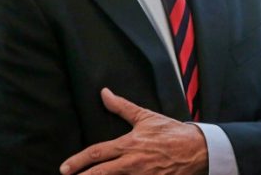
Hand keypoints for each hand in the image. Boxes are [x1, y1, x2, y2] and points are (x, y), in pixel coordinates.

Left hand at [60, 88, 207, 174]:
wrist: (196, 149)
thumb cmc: (171, 132)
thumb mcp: (146, 117)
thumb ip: (122, 107)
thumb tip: (104, 94)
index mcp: (129, 144)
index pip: (97, 153)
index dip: (78, 161)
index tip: (65, 168)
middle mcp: (132, 163)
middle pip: (100, 174)